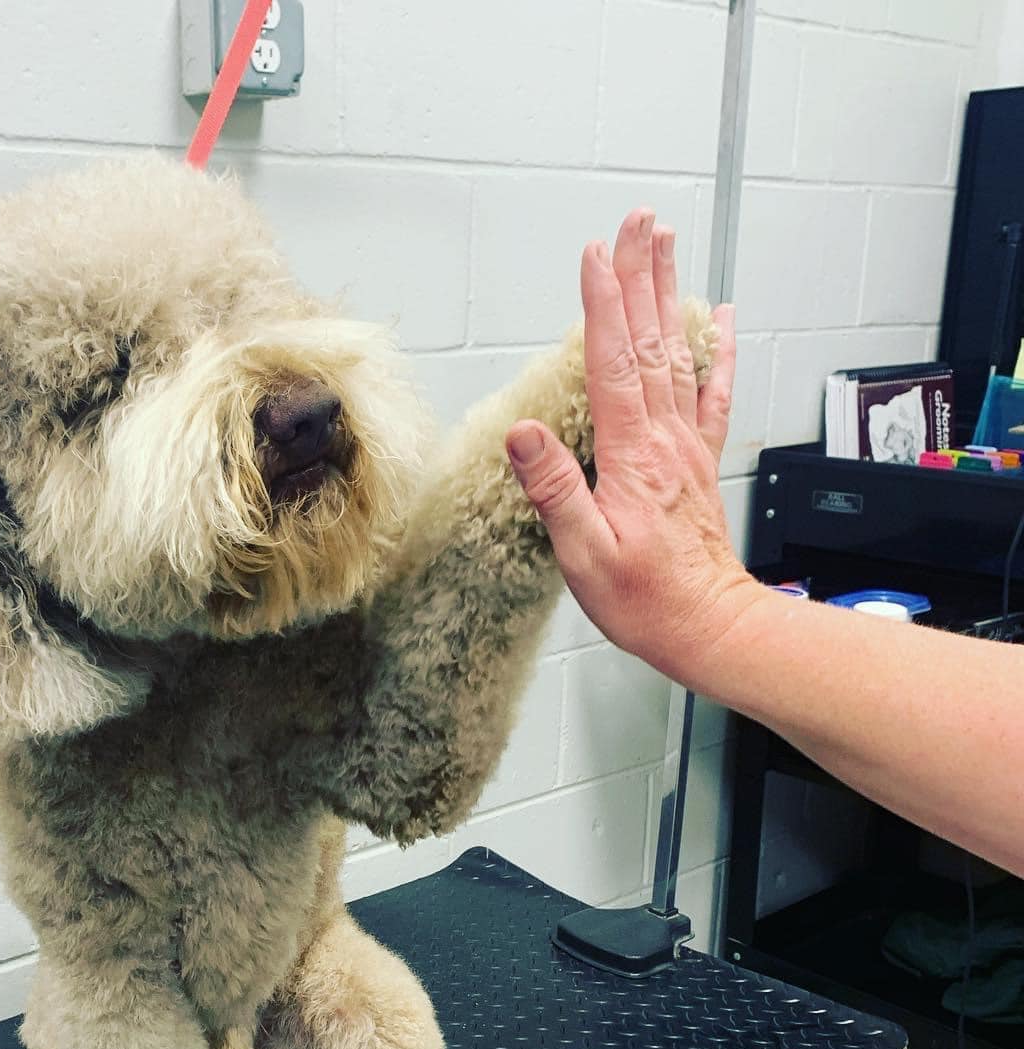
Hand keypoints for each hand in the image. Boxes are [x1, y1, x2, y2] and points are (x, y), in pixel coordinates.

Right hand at [505, 209, 761, 687]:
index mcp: (633, 456)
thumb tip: (526, 435)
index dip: (602, 306)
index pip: (614, 363)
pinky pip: (711, 394)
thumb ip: (556, 490)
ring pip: (679, 354)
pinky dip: (717, 351)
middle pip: (651, 341)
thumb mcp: (583, 554)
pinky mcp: (698, 462)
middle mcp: (666, 440)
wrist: (708, 627)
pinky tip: (721, 318)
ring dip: (671, 296)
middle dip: (642, 277)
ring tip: (667, 246)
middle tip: (639, 222)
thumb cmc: (645, 599)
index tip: (594, 256)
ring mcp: (686, 447)